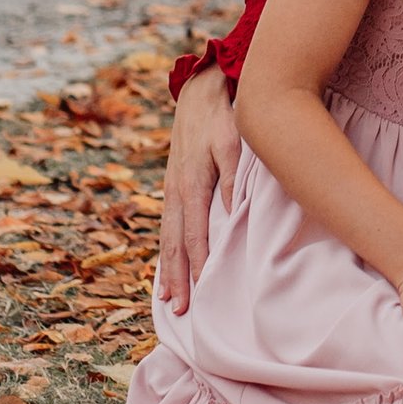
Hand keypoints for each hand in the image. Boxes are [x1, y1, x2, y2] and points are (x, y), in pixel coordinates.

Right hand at [157, 65, 244, 314]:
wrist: (202, 91)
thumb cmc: (225, 116)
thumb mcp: (235, 142)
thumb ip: (235, 178)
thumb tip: (232, 214)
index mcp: (191, 184)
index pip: (194, 235)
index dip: (197, 267)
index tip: (199, 295)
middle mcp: (176, 191)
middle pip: (174, 244)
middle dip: (177, 279)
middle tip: (179, 311)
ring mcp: (171, 189)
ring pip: (167, 237)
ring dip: (168, 269)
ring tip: (168, 299)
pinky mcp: (174, 186)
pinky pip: (169, 225)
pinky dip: (168, 249)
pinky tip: (169, 266)